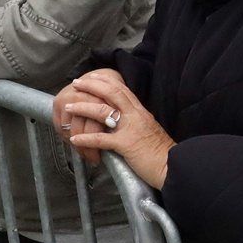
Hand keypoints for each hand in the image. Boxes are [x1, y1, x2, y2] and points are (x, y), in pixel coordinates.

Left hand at [55, 69, 174, 188]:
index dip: (105, 81)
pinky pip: (101, 139)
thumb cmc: (162, 153)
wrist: (173, 166)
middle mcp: (136, 115)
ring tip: (69, 107)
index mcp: (140, 111)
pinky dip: (86, 138)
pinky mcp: (126, 144)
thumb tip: (121, 122)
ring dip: (82, 108)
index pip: (121, 89)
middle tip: (76, 83)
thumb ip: (135, 123)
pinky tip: (75, 138)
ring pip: (102, 111)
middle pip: (110, 92)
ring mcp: (130, 128)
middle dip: (91, 86)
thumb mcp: (148, 130)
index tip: (92, 77)